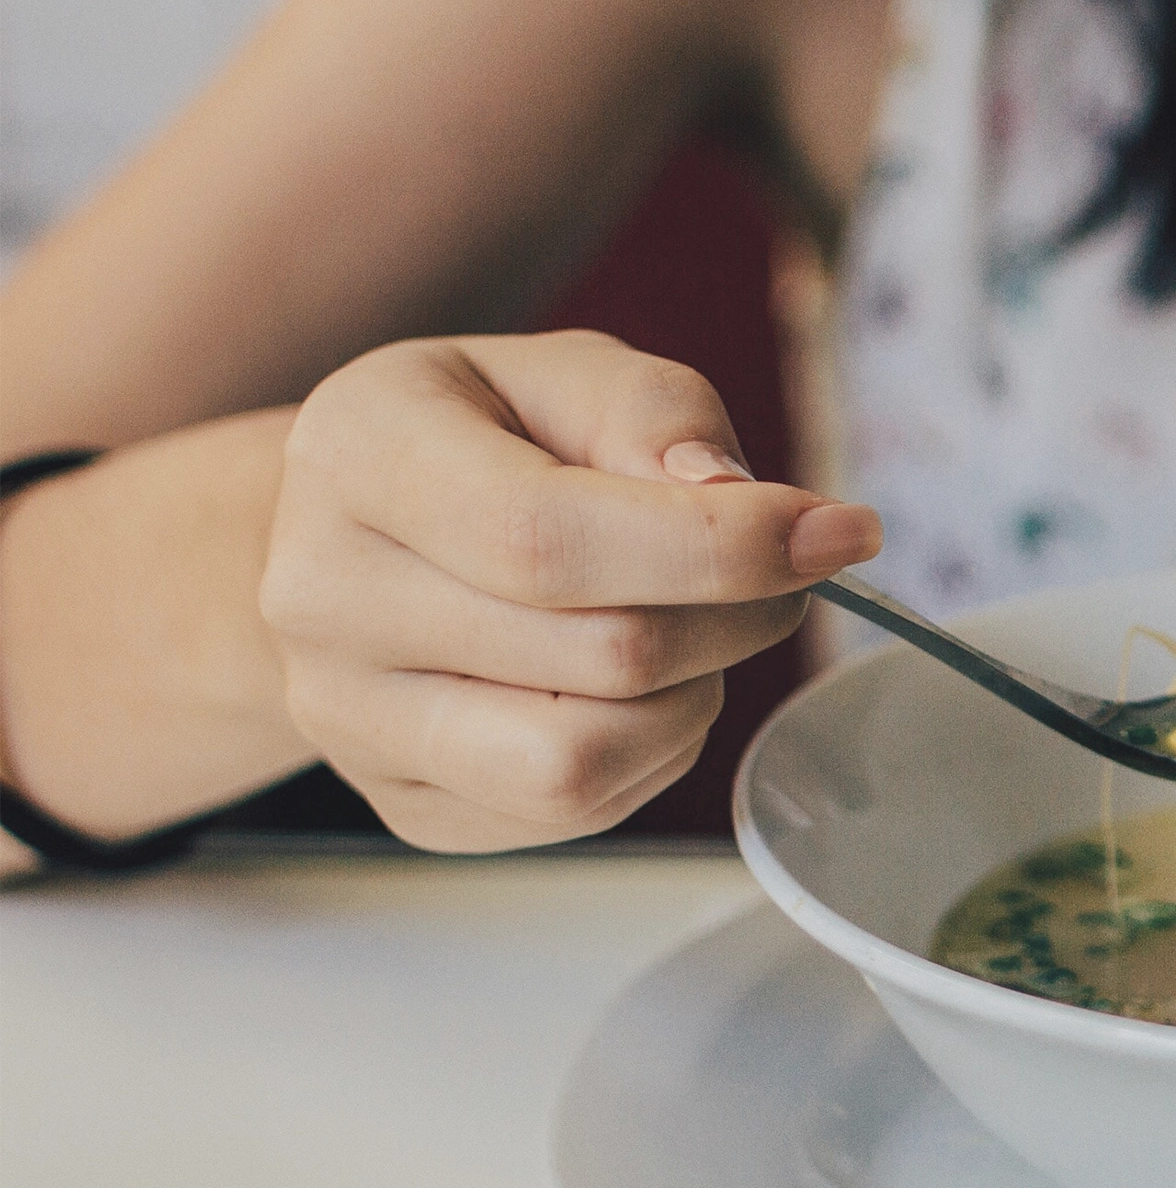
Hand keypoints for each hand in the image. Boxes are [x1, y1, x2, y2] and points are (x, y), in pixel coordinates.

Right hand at [260, 330, 880, 850]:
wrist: (352, 535)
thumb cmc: (481, 442)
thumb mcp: (562, 373)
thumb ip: (654, 414)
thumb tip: (737, 501)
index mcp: (359, 458)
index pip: (550, 538)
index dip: (720, 549)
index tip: (836, 533)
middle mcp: (326, 598)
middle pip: (600, 655)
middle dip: (737, 617)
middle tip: (779, 576)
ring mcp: (352, 718)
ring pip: (585, 762)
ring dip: (692, 699)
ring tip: (693, 634)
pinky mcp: (405, 804)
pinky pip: (574, 814)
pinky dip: (649, 755)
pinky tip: (638, 692)